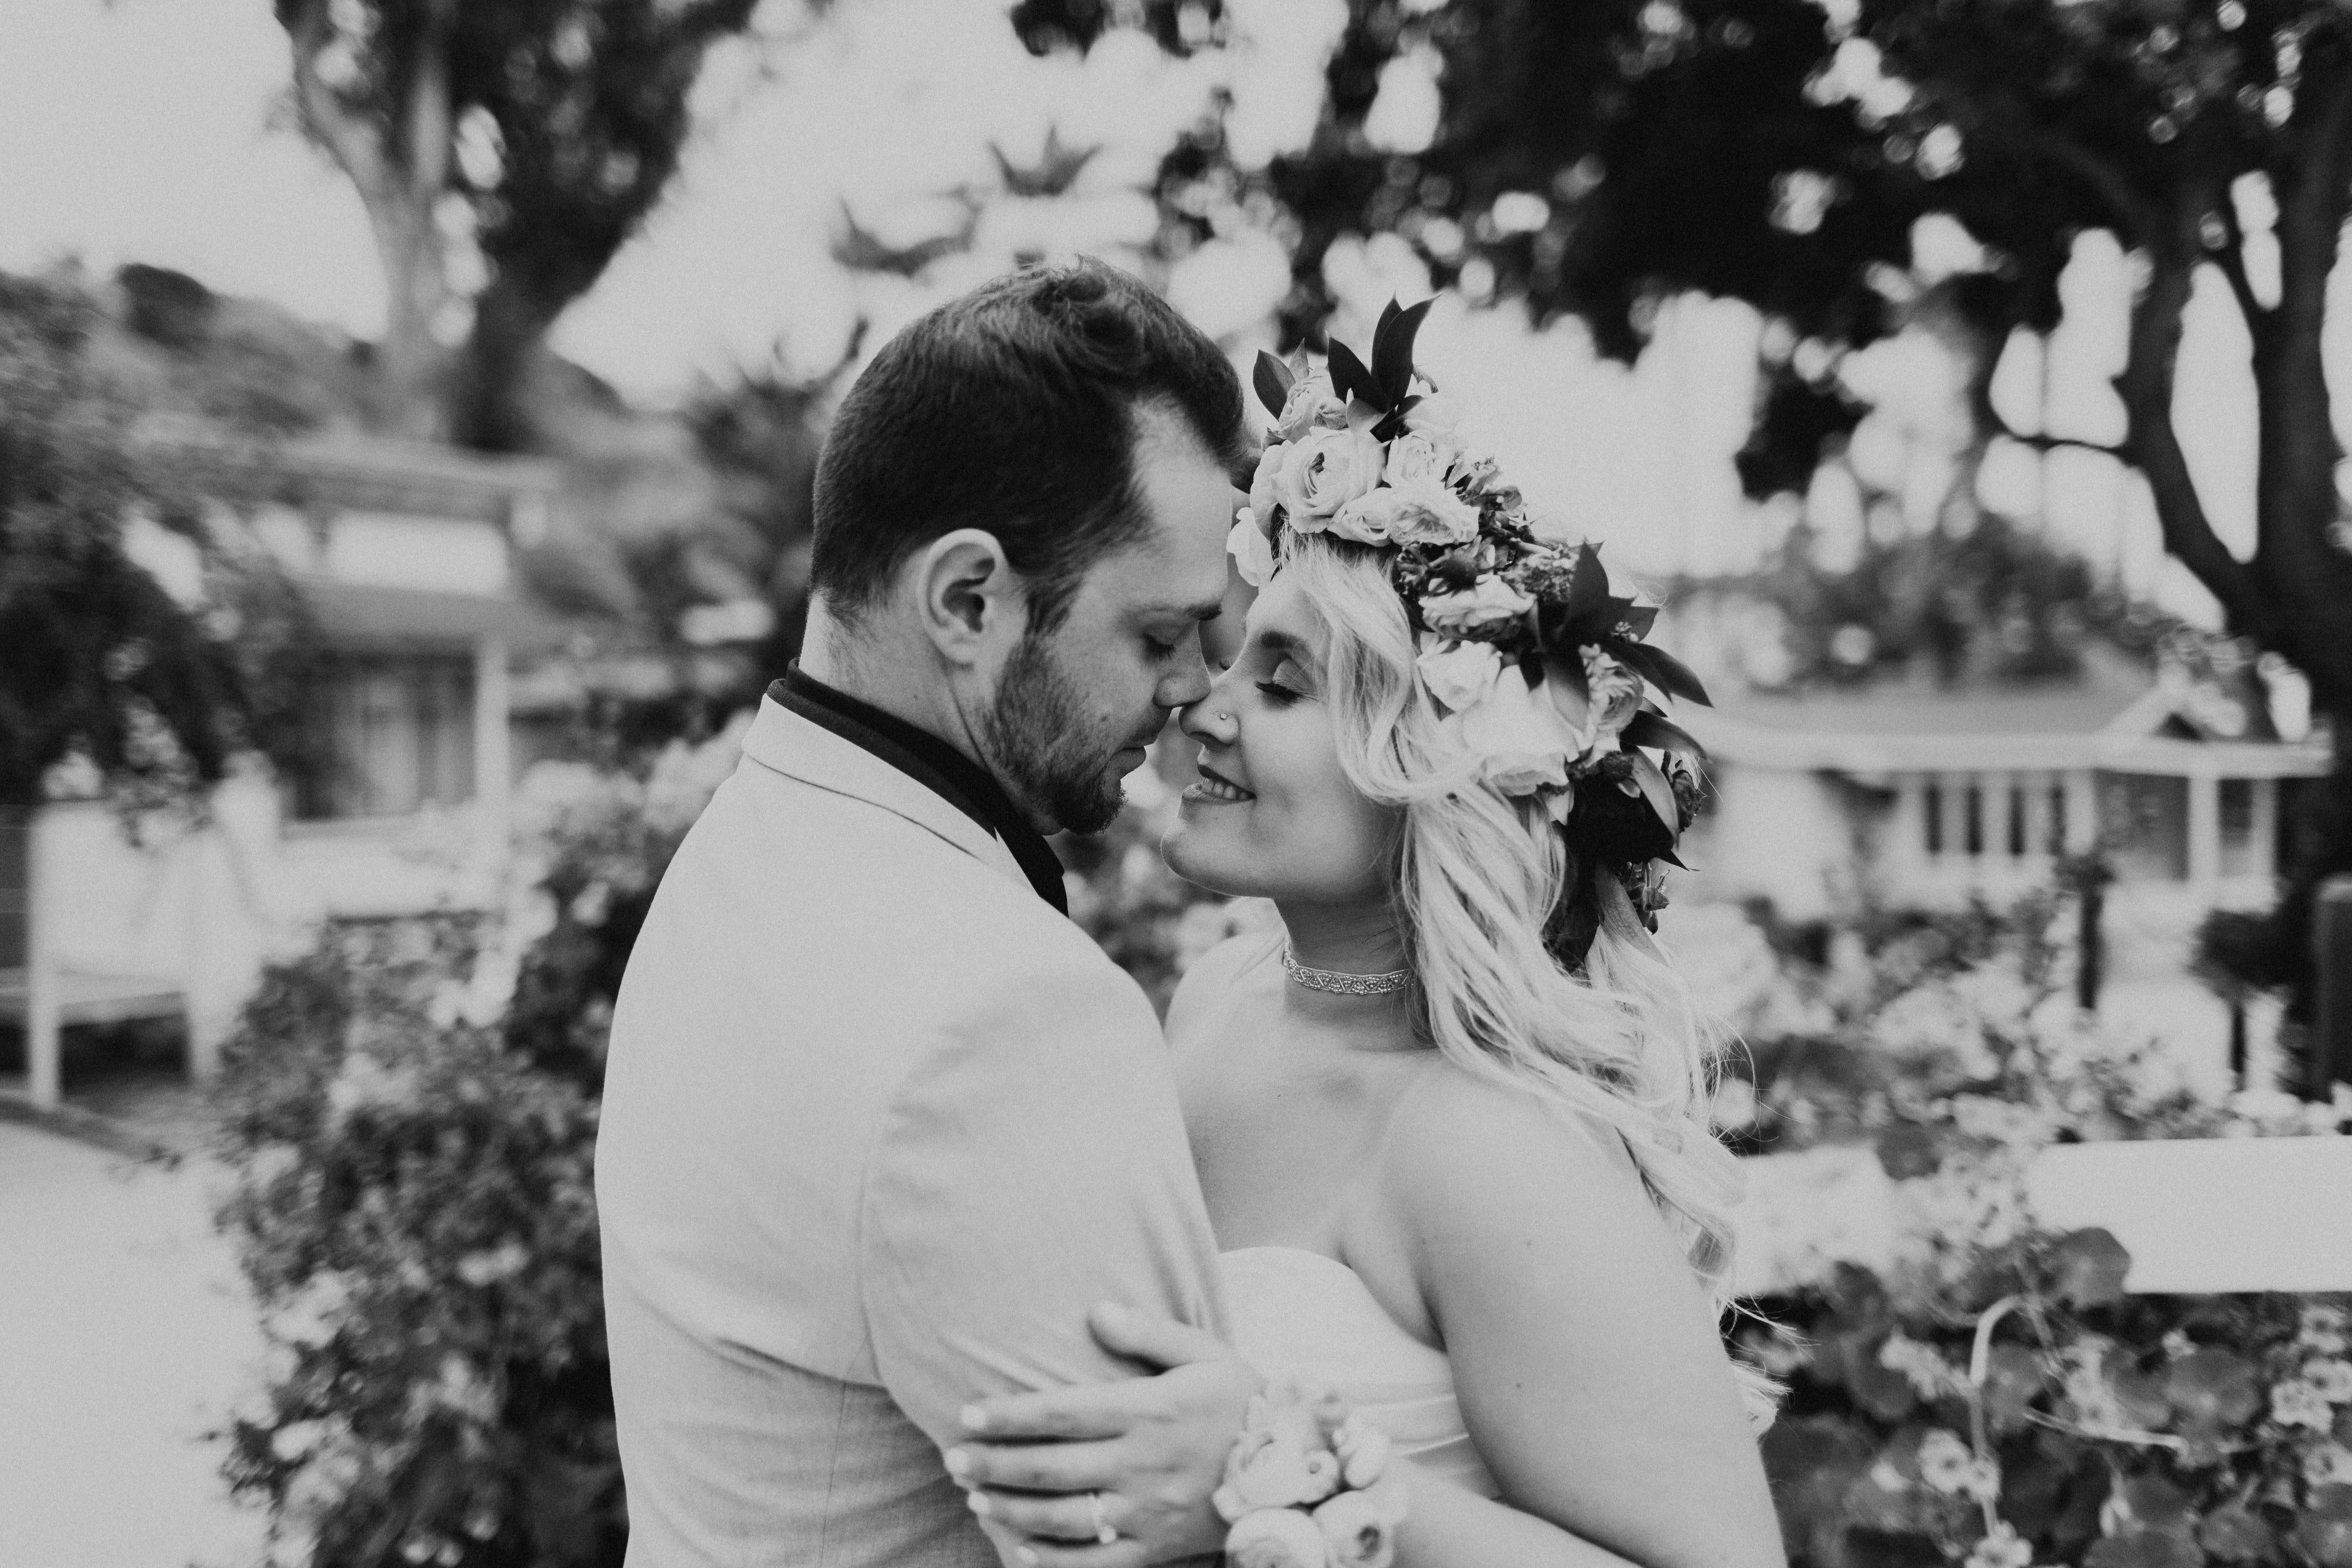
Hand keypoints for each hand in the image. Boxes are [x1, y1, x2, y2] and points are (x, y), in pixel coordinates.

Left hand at [946, 1301, 1259, 1566]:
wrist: (1299, 1469)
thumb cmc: (1244, 1403)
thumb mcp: (1204, 1355)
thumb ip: (1147, 1333)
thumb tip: (1094, 1312)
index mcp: (1150, 1411)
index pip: (1062, 1412)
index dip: (1009, 1415)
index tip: (968, 1413)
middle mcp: (1143, 1464)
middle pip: (1050, 1468)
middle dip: (993, 1463)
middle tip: (953, 1457)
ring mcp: (1149, 1513)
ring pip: (1063, 1518)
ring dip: (1010, 1509)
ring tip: (976, 1496)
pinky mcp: (1159, 1549)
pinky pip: (1096, 1565)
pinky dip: (1052, 1561)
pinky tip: (1019, 1549)